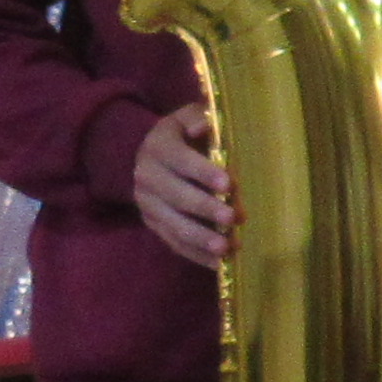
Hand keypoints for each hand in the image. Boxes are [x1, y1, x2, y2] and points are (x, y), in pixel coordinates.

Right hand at [134, 104, 236, 267]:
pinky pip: (173, 243)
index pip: (179, 160)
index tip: (229, 184)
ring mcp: (147, 204)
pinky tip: (219, 264)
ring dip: (201, 238)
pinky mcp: (152, 224)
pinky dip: (196, 255)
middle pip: (177, 196)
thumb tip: (205, 126)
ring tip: (227, 248)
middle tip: (234, 218)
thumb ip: (200, 118)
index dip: (203, 172)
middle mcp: (146, 176)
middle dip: (206, 209)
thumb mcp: (188, 117)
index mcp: (158, 146)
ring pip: (174, 224)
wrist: (148, 155)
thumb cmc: (183, 134)